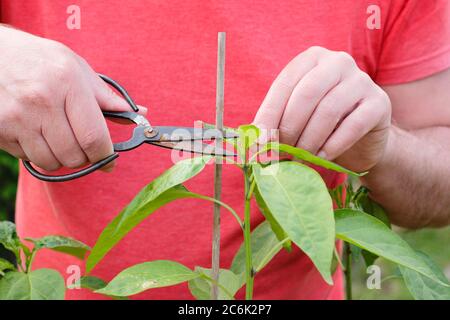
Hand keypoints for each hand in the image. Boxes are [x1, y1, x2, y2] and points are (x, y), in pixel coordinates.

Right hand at [0, 27, 145, 171]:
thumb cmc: (40, 60)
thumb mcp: (76, 68)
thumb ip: (106, 97)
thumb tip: (139, 115)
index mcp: (68, 84)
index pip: (94, 137)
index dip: (106, 156)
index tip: (110, 161)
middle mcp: (42, 102)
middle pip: (75, 156)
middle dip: (85, 157)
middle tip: (84, 146)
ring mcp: (17, 118)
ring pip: (52, 162)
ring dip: (62, 158)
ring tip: (60, 137)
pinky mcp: (0, 130)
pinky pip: (29, 158)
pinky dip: (39, 153)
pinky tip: (37, 133)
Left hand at [253, 46, 390, 171]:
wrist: (363, 139)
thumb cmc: (321, 125)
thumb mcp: (296, 117)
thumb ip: (277, 122)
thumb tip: (255, 142)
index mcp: (311, 58)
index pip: (284, 84)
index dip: (269, 115)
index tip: (258, 143)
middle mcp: (337, 62)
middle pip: (306, 94)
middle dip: (289, 128)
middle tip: (280, 153)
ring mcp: (361, 80)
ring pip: (328, 110)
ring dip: (309, 140)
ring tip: (299, 159)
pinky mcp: (379, 102)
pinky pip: (352, 125)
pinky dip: (332, 146)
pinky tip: (321, 158)